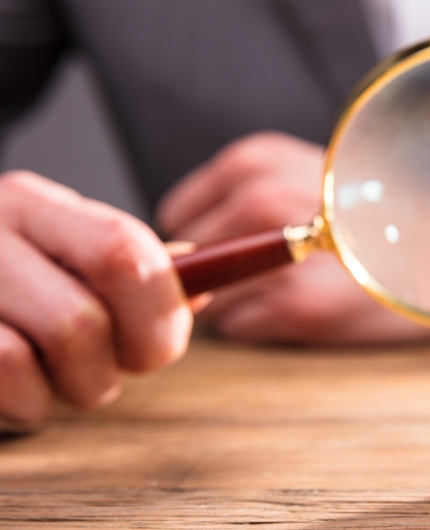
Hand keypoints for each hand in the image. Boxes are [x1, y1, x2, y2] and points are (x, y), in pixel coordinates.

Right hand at [0, 171, 191, 431]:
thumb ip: (135, 271)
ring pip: (39, 356)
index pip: (124, 250)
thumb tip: (207, 278)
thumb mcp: (68, 261)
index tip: (161, 346)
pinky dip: (26, 405)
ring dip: (71, 390)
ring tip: (59, 380)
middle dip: (119, 362)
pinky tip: (18, 392)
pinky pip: (1, 379)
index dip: (161, 311)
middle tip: (113, 369)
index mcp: (36, 205)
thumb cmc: (10, 290)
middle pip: (86, 316)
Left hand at [157, 131, 429, 343]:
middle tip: (260, 277)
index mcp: (256, 162)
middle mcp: (259, 201)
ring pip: (210, 296)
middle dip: (212, 274)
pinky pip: (239, 326)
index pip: (178, 214)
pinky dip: (261, 324)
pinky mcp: (299, 305)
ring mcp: (277, 256)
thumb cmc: (375, 209)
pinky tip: (305, 308)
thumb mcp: (302, 174)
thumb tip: (174, 247)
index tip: (224, 253)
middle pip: (189, 258)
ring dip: (235, 302)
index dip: (200, 239)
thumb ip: (243, 195)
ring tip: (288, 289)